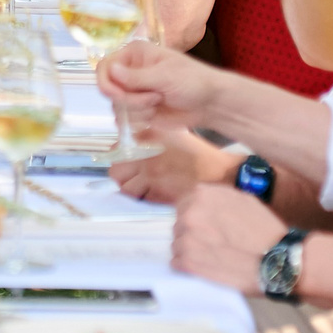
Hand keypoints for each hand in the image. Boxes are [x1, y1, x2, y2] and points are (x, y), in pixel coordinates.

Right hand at [97, 38, 220, 132]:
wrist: (209, 104)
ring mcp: (133, 92)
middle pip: (109, 89)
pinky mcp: (138, 110)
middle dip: (129, 99)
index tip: (116, 95)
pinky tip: (156, 112)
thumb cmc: (192, 81)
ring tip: (159, 102)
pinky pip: (125, 118)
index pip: (105, 66)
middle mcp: (130, 71)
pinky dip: (140, 118)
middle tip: (153, 99)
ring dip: (137, 109)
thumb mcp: (165, 77)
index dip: (106, 82)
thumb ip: (136, 77)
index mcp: (134, 55)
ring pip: (116, 106)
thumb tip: (110, 69)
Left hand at [110, 131, 238, 204]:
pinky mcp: (158, 192)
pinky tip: (155, 192)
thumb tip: (132, 144)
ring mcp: (150, 174)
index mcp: (146, 136)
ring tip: (143, 186)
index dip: (119, 158)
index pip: (116, 150)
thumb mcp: (173, 133)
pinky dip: (144, 198)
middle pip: (116, 170)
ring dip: (132, 188)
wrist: (217, 172)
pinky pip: (141, 198)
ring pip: (125, 188)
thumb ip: (150, 136)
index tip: (126, 161)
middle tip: (133, 176)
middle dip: (122, 175)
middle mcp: (144, 155)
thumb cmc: (198, 154)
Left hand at [171, 182, 287, 290]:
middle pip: (178, 225)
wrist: (278, 260)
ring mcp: (187, 239)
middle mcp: (190, 214)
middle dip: (191, 234)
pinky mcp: (188, 263)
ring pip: (176, 244)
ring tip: (212, 257)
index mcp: (202, 195)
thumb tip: (202, 201)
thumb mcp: (243, 199)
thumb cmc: (265, 230)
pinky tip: (207, 267)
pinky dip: (188, 266)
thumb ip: (217, 198)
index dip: (195, 217)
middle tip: (212, 244)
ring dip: (189, 251)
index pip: (183, 205)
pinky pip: (176, 263)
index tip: (204, 227)